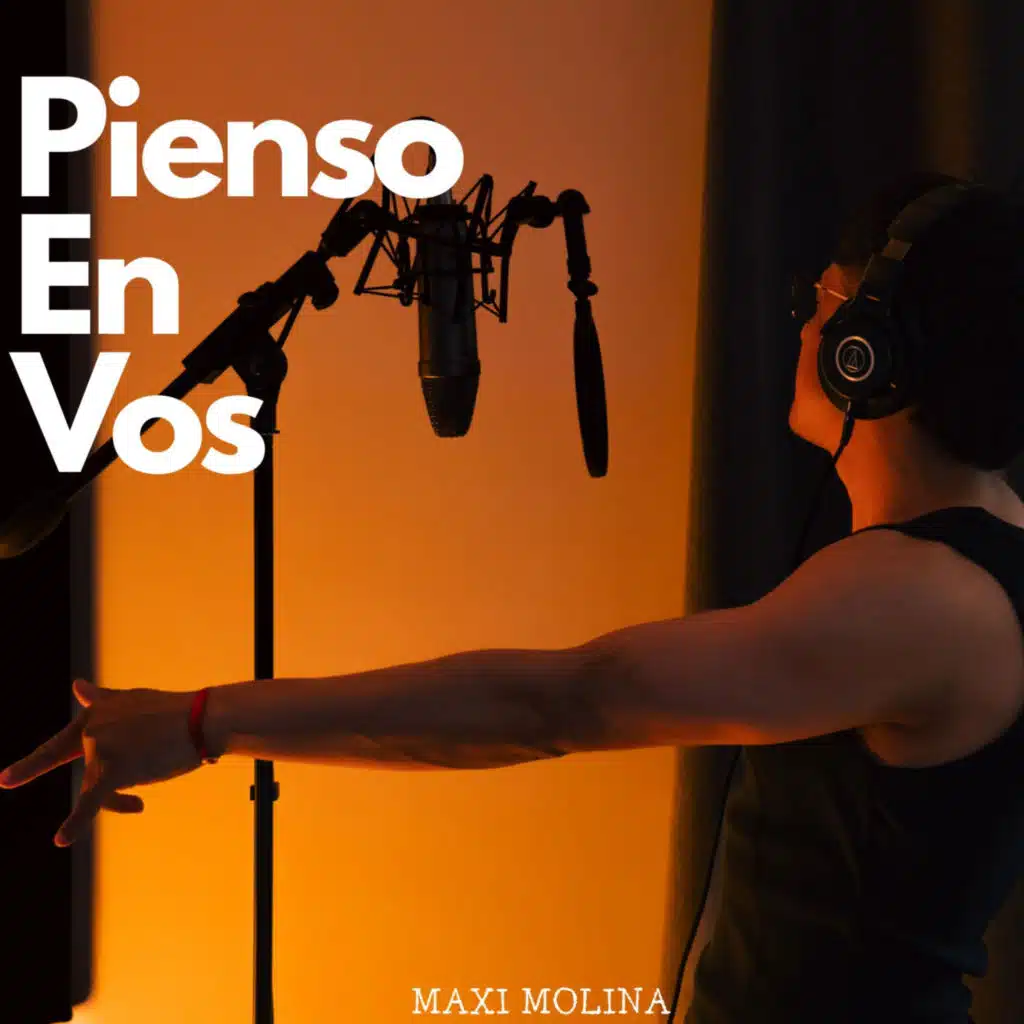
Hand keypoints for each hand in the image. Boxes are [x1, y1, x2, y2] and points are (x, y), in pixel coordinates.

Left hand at [0, 679, 202, 845]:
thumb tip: (76, 685)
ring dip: (119, 801)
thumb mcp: (131, 701)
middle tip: (142, 783)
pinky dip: (75, 823)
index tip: (4, 782)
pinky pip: (90, 801)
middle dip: (115, 785)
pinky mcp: (114, 769)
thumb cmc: (173, 712)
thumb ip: (100, 701)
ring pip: (98, 790)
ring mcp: (100, 748)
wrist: (200, 719)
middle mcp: (91, 729)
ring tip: (141, 802)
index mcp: (93, 716)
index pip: (60, 747)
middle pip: (91, 775)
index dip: (30, 767)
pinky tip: (62, 840)